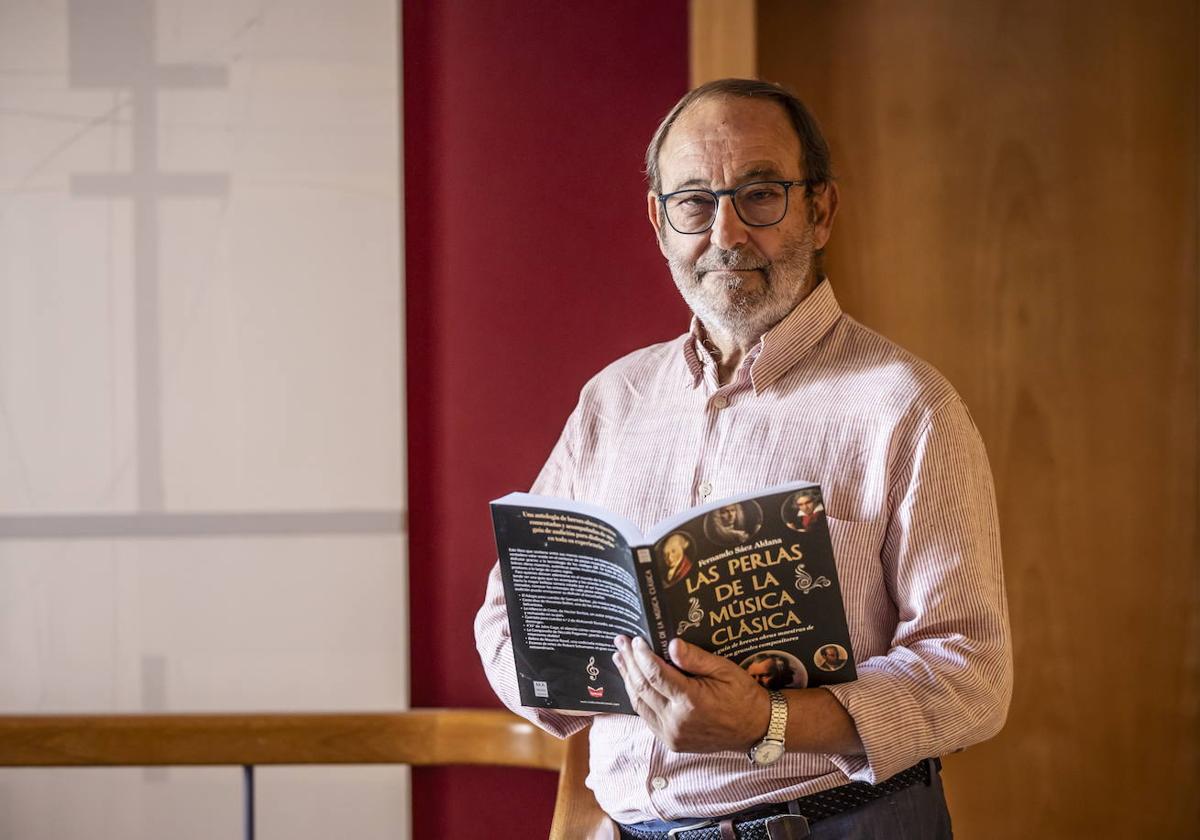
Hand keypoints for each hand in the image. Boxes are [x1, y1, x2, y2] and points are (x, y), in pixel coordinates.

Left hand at [612, 635, 770, 752]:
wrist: (755, 729)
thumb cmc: (742, 696)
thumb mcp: (724, 670)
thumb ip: (696, 659)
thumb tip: (671, 644)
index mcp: (691, 702)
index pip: (656, 674)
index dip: (642, 655)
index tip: (635, 639)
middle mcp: (677, 721)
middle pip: (643, 687)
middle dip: (630, 662)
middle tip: (620, 642)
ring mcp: (672, 734)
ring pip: (640, 703)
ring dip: (628, 679)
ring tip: (620, 658)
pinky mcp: (671, 742)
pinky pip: (647, 717)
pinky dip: (638, 698)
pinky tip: (633, 683)